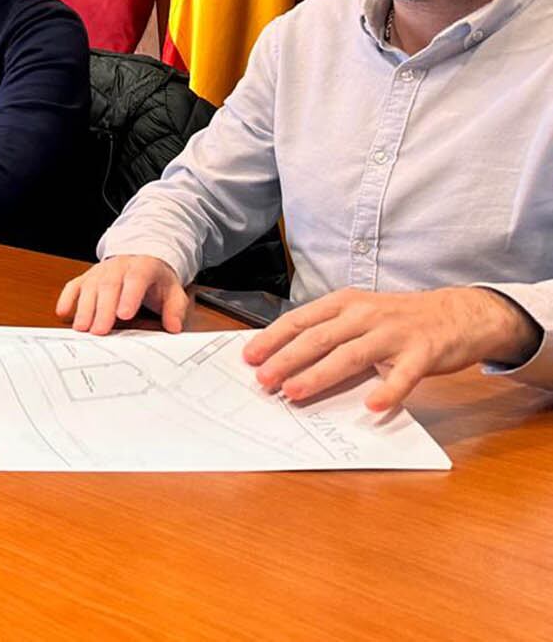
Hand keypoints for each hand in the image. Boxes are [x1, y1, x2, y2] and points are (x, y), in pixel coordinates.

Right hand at [55, 255, 189, 334]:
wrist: (142, 258)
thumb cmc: (155, 280)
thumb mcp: (173, 291)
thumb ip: (175, 309)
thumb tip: (173, 326)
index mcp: (142, 268)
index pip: (136, 279)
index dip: (129, 296)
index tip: (124, 315)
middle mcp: (118, 267)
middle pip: (109, 286)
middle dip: (103, 309)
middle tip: (99, 330)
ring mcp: (100, 272)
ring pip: (90, 286)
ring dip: (84, 308)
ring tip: (82, 328)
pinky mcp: (87, 277)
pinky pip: (73, 285)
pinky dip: (66, 298)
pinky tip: (63, 313)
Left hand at [242, 287, 542, 411]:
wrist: (459, 313)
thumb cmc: (400, 318)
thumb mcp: (360, 313)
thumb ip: (330, 330)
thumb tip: (287, 355)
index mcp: (346, 303)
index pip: (301, 320)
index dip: (273, 338)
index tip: (250, 357)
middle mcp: (366, 315)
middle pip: (319, 338)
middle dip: (287, 360)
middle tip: (263, 380)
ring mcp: (395, 333)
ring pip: (350, 355)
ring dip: (320, 375)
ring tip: (295, 392)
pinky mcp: (424, 353)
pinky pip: (404, 375)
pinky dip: (388, 391)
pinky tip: (372, 406)